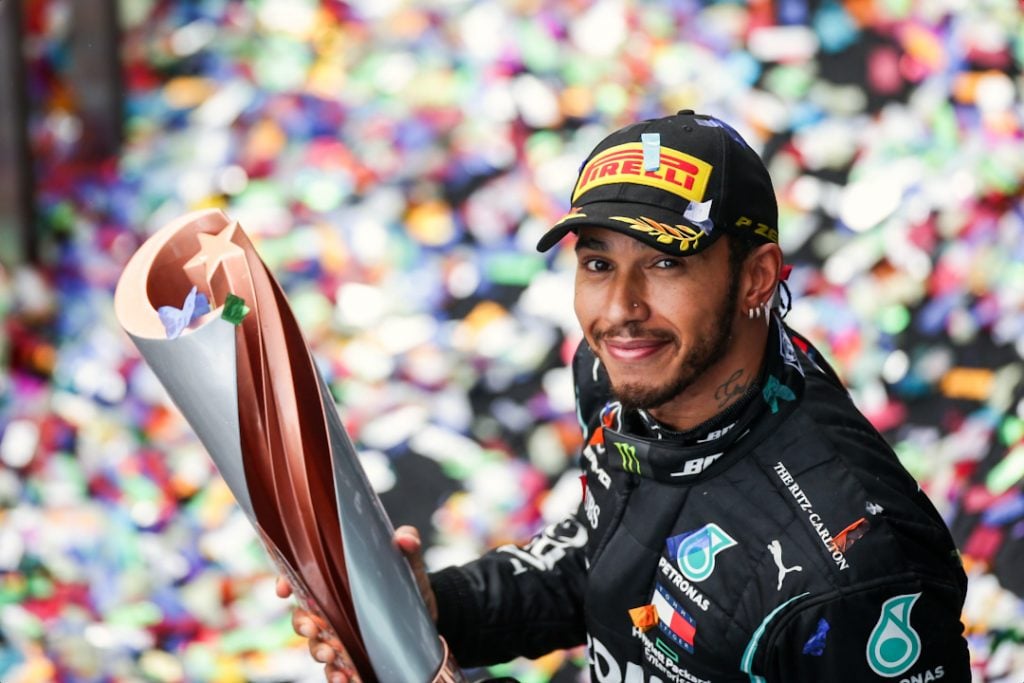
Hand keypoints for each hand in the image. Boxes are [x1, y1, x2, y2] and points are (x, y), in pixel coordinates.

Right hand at [277, 525, 436, 681]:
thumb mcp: (409, 562)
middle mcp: (333, 609)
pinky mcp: (354, 657)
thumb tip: (405, 539)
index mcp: (337, 581)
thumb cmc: (408, 580)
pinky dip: (336, 676)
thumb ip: (408, 544)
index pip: (302, 578)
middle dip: (302, 624)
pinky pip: (336, 670)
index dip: (286, 580)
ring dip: (319, 651)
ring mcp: (341, 635)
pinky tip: (346, 678)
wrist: (428, 609)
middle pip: (303, 617)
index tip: (282, 590)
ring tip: (331, 654)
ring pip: (316, 645)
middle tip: (313, 627)